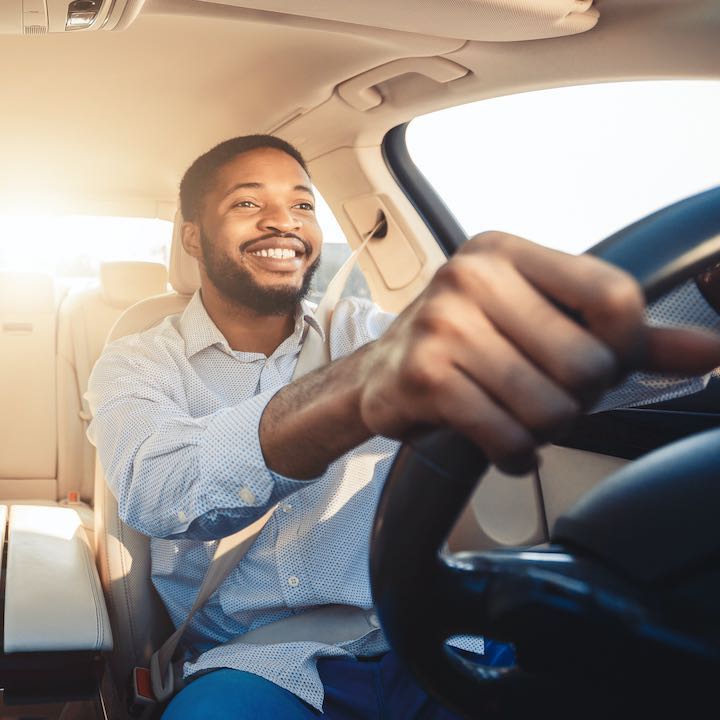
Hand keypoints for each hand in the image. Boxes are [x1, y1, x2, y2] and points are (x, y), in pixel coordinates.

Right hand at [358, 232, 719, 472]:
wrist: (382, 372)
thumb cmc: (466, 342)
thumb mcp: (538, 320)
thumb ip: (622, 335)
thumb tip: (709, 351)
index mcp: (506, 252)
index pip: (615, 296)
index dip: (625, 348)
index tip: (600, 363)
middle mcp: (471, 277)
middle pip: (588, 365)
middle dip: (577, 399)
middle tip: (544, 393)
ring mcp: (443, 325)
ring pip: (550, 408)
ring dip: (545, 430)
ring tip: (518, 416)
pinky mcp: (425, 375)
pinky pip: (508, 436)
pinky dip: (516, 455)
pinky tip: (502, 443)